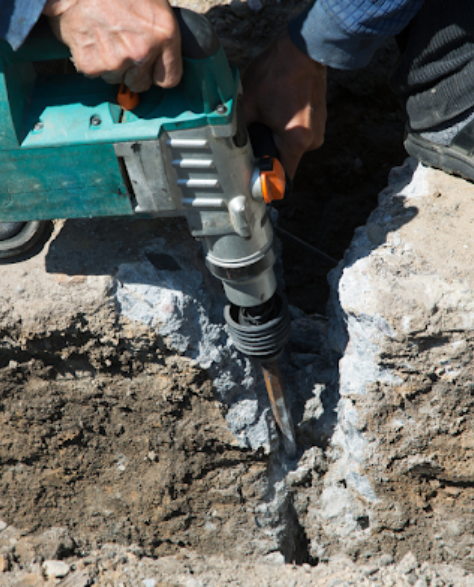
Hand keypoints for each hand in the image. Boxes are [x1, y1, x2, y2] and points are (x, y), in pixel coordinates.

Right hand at [43, 0, 181, 92]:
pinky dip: (92, 60)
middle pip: (142, 84)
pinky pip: (96, 74)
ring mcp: (116, 61)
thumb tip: (162, 57)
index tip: (152, 68)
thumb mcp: (153, 3)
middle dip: (134, 72)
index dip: (159, 74)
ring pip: (117, 79)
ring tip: (105, 36)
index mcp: (164, 35)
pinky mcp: (91, 64)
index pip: (170, 79)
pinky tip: (92, 39)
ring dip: (112, 64)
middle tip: (123, 48)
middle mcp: (141, 52)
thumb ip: (161, 34)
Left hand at [243, 30, 326, 178]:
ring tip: (267, 118)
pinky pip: (297, 135)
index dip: (267, 183)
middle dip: (268, 154)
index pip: (282, 178)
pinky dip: (285, 129)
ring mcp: (317, 131)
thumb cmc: (277, 72)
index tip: (256, 185)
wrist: (303, 49)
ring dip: (276, 140)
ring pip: (290, 148)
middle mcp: (311, 141)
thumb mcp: (248, 104)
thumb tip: (229, 148)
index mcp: (296, 142)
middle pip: (284, 161)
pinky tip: (278, 112)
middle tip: (255, 137)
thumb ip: (239, 131)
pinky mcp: (318, 122)